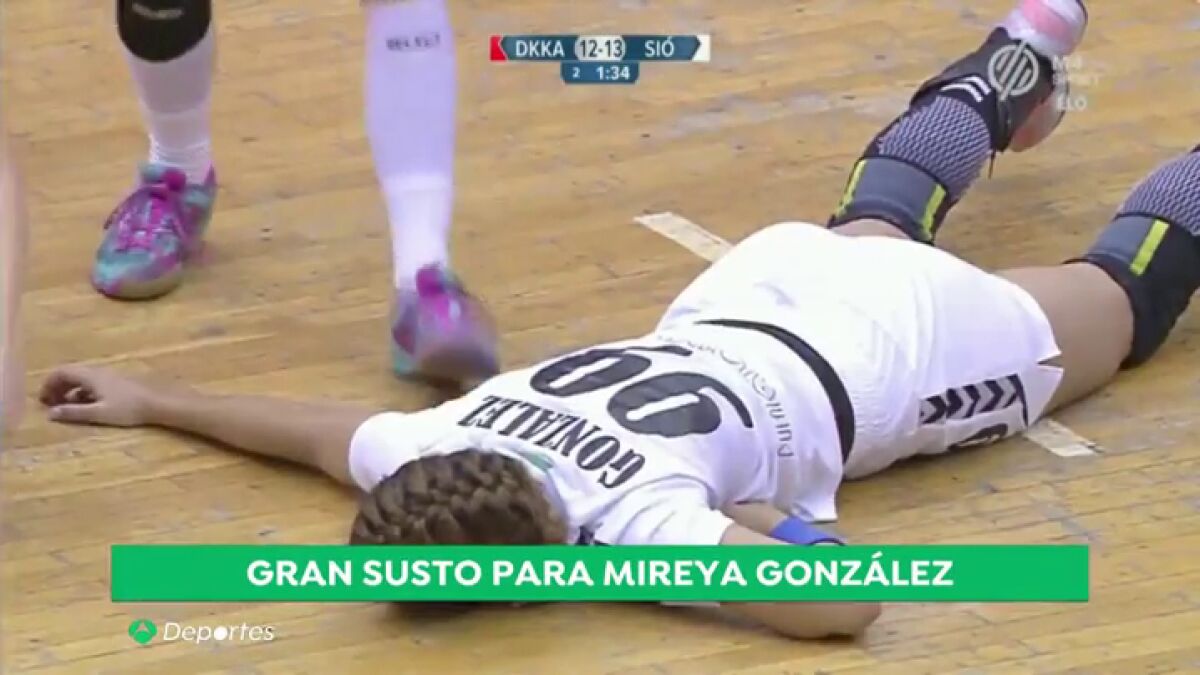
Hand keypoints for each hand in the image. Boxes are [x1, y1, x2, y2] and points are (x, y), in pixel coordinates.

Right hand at [39, 365, 165, 426]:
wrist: (160, 402)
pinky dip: (84, 392)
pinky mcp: (119, 382)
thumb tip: (50, 413)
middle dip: (58, 387)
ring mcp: (110, 376)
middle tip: (51, 404)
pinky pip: (94, 383)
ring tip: (67, 407)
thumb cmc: (129, 408)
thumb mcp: (99, 413)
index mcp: (91, 376)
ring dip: (71, 391)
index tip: (42, 400)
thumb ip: (74, 413)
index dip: (48, 384)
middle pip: (71, 374)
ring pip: (83, 379)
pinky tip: (88, 406)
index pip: (62, 372)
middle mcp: (99, 372)